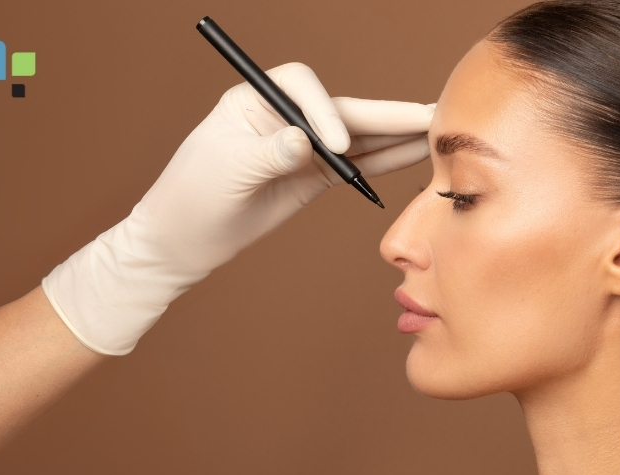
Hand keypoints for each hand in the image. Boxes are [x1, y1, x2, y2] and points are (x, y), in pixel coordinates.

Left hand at [42, 62, 433, 354]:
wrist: (180, 242)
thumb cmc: (189, 198)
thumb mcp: (224, 171)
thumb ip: (268, 152)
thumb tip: (304, 141)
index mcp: (255, 100)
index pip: (303, 87)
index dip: (325, 111)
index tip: (334, 148)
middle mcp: (284, 117)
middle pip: (344, 108)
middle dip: (387, 114)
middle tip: (431, 114)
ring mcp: (302, 147)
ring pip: (359, 137)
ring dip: (398, 135)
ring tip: (438, 132)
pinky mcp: (313, 176)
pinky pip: (357, 165)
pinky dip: (387, 160)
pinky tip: (416, 154)